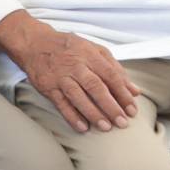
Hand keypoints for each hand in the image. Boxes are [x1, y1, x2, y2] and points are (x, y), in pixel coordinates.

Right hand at [10, 22, 141, 132]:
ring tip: (106, 127)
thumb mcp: (94, 50)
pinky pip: (61, 103)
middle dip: (110, 106)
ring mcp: (60, 76)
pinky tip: (82, 127)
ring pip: (78, 97)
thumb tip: (134, 90)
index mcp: (89, 55)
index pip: (110, 75)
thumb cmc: (68, 47)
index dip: (122, 93)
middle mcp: (75, 65)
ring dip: (93, 113)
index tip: (132, 109)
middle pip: (96, 87)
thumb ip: (115, 68)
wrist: (34, 43)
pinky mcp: (48, 86)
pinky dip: (72, 116)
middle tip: (122, 122)